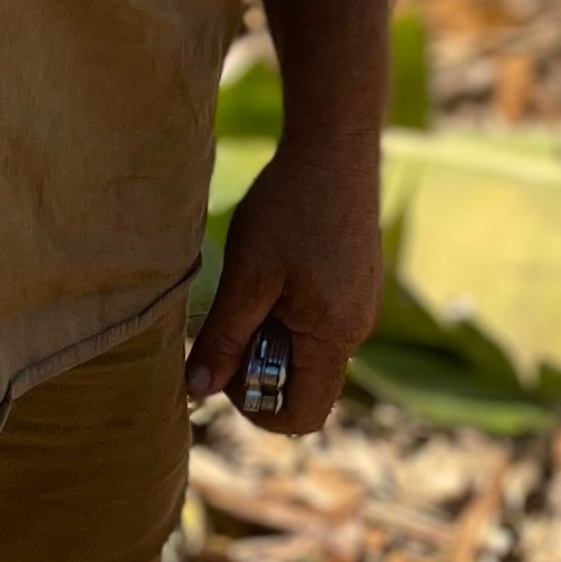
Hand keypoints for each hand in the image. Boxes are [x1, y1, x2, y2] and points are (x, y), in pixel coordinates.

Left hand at [187, 133, 380, 434]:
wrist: (335, 147)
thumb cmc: (290, 208)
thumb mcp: (247, 276)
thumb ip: (224, 338)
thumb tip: (198, 390)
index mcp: (335, 335)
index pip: (304, 414)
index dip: (259, 409)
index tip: (227, 368)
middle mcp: (358, 328)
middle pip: (307, 383)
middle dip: (263, 366)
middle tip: (234, 318)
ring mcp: (362, 305)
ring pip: (312, 350)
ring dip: (275, 335)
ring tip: (254, 284)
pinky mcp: (358, 283)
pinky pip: (322, 321)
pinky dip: (292, 312)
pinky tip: (275, 268)